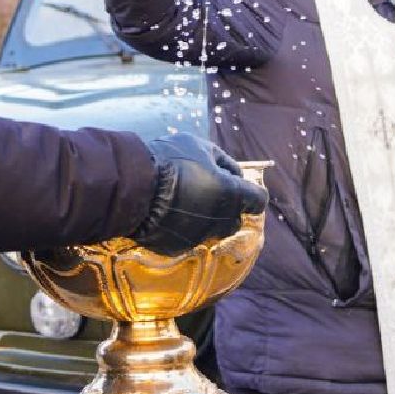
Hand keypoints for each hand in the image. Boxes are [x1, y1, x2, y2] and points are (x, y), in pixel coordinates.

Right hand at [132, 134, 267, 255]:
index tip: (236, 185)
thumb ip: (222, 160)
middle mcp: (222, 220)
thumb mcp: (199, 146)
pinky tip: (167, 213)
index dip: (250, 192)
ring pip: (212, 229)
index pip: (258, 200)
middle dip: (227, 207)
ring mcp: (200, 236)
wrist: (135, 188)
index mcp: (233, 194)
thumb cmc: (171, 161)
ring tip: (185, 202)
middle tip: (207, 191)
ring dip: (206, 218)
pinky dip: (183, 227)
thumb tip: (232, 172)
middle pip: (235, 219)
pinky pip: (188, 237)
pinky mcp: (179, 247)